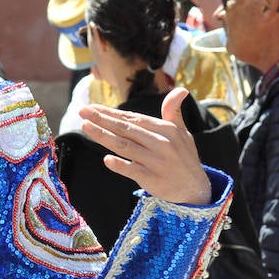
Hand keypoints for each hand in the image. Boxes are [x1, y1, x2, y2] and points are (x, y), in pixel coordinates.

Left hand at [78, 87, 211, 204]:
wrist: (195, 188)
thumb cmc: (184, 158)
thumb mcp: (182, 133)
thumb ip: (174, 112)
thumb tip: (180, 90)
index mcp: (165, 129)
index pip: (133, 118)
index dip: (111, 112)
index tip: (92, 107)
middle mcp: (160, 143)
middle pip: (125, 129)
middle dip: (102, 119)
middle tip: (82, 111)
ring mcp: (155, 161)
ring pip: (125, 146)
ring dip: (103, 136)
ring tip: (85, 127)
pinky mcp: (152, 179)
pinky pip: (132, 170)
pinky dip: (120, 165)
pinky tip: (106, 159)